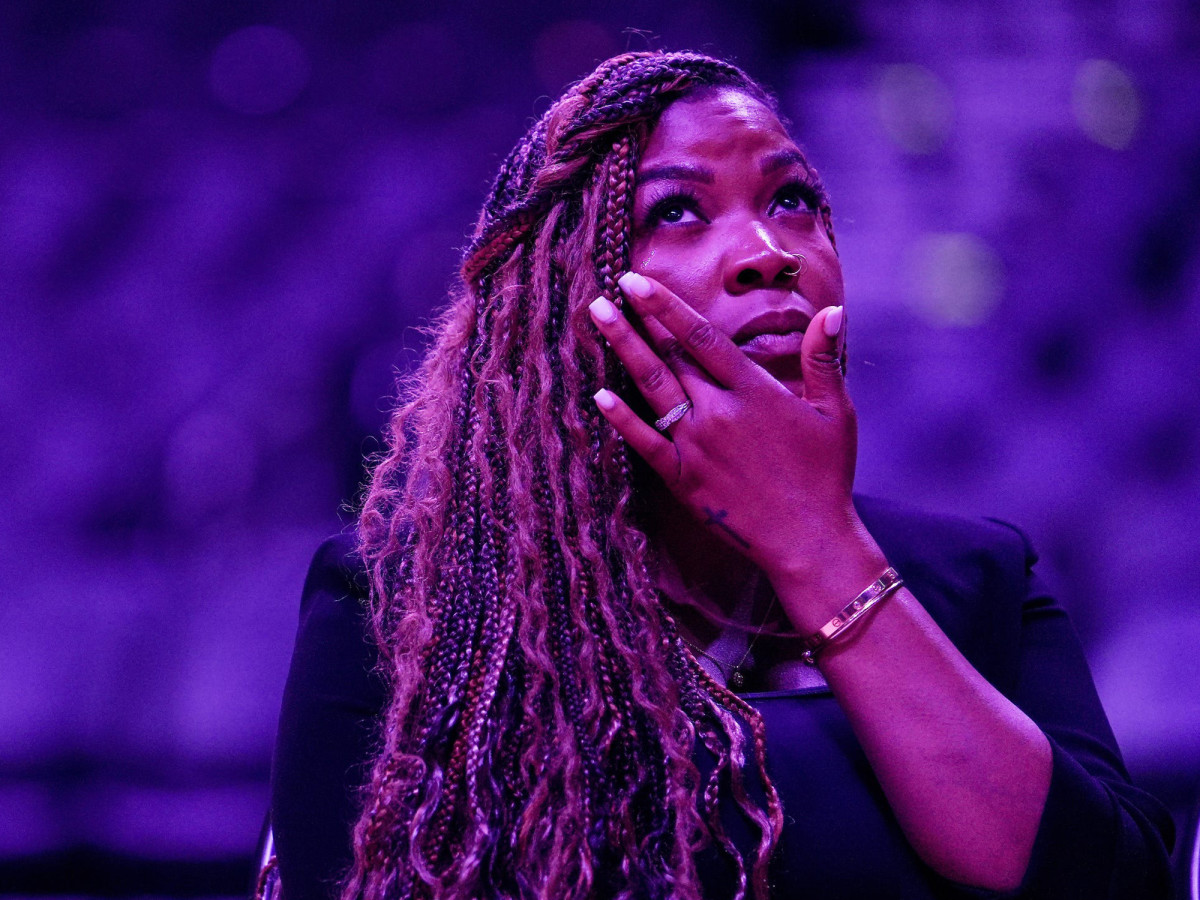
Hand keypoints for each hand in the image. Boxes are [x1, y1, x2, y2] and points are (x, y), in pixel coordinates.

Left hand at [589, 271, 883, 620]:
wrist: (808, 540)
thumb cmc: (827, 475)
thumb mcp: (836, 412)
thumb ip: (824, 359)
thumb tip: (830, 312)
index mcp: (755, 391)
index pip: (701, 336)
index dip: (666, 306)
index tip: (638, 282)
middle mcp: (719, 412)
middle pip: (670, 356)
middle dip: (636, 321)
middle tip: (606, 291)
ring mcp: (696, 445)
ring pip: (653, 387)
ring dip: (624, 350)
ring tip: (598, 320)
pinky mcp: (683, 478)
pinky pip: (645, 441)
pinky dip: (621, 418)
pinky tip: (599, 395)